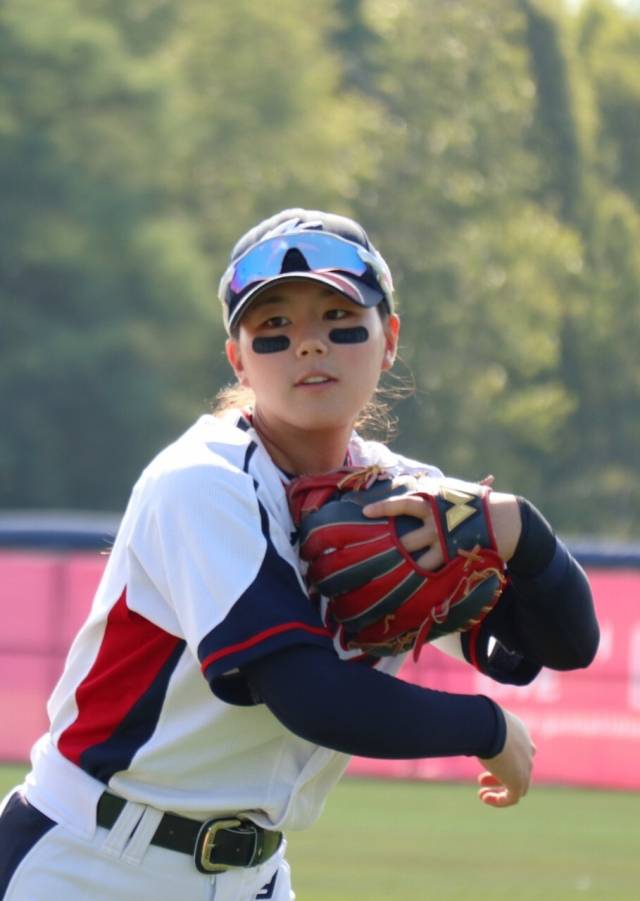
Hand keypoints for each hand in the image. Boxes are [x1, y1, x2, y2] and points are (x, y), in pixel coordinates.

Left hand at [362, 482, 522, 566]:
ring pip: (418, 561)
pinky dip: (422, 577)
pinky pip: (434, 572)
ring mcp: (446, 543)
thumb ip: (426, 490)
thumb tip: (403, 483)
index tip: (364, 512)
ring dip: (405, 567)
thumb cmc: (472, 502)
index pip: (403, 504)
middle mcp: (437, 523)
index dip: (383, 508)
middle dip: (391, 548)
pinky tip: (410, 585)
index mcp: (433, 503)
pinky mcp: (456, 558)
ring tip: (389, 575)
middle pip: (406, 540)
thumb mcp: (449, 490)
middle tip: (372, 555)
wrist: (505, 519)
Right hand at [477, 709, 535, 807]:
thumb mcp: (479, 722)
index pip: (517, 749)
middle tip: (481, 779)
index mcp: (519, 733)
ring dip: (499, 789)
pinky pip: (512, 797)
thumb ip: (474, 727)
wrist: (490, 727)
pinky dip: (498, 800)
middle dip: (500, 774)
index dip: (502, 758)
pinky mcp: (519, 782)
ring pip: (518, 785)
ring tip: (482, 794)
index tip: (485, 760)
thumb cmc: (480, 720)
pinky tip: (483, 798)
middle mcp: (526, 750)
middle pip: (519, 768)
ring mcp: (525, 767)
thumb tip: (459, 727)